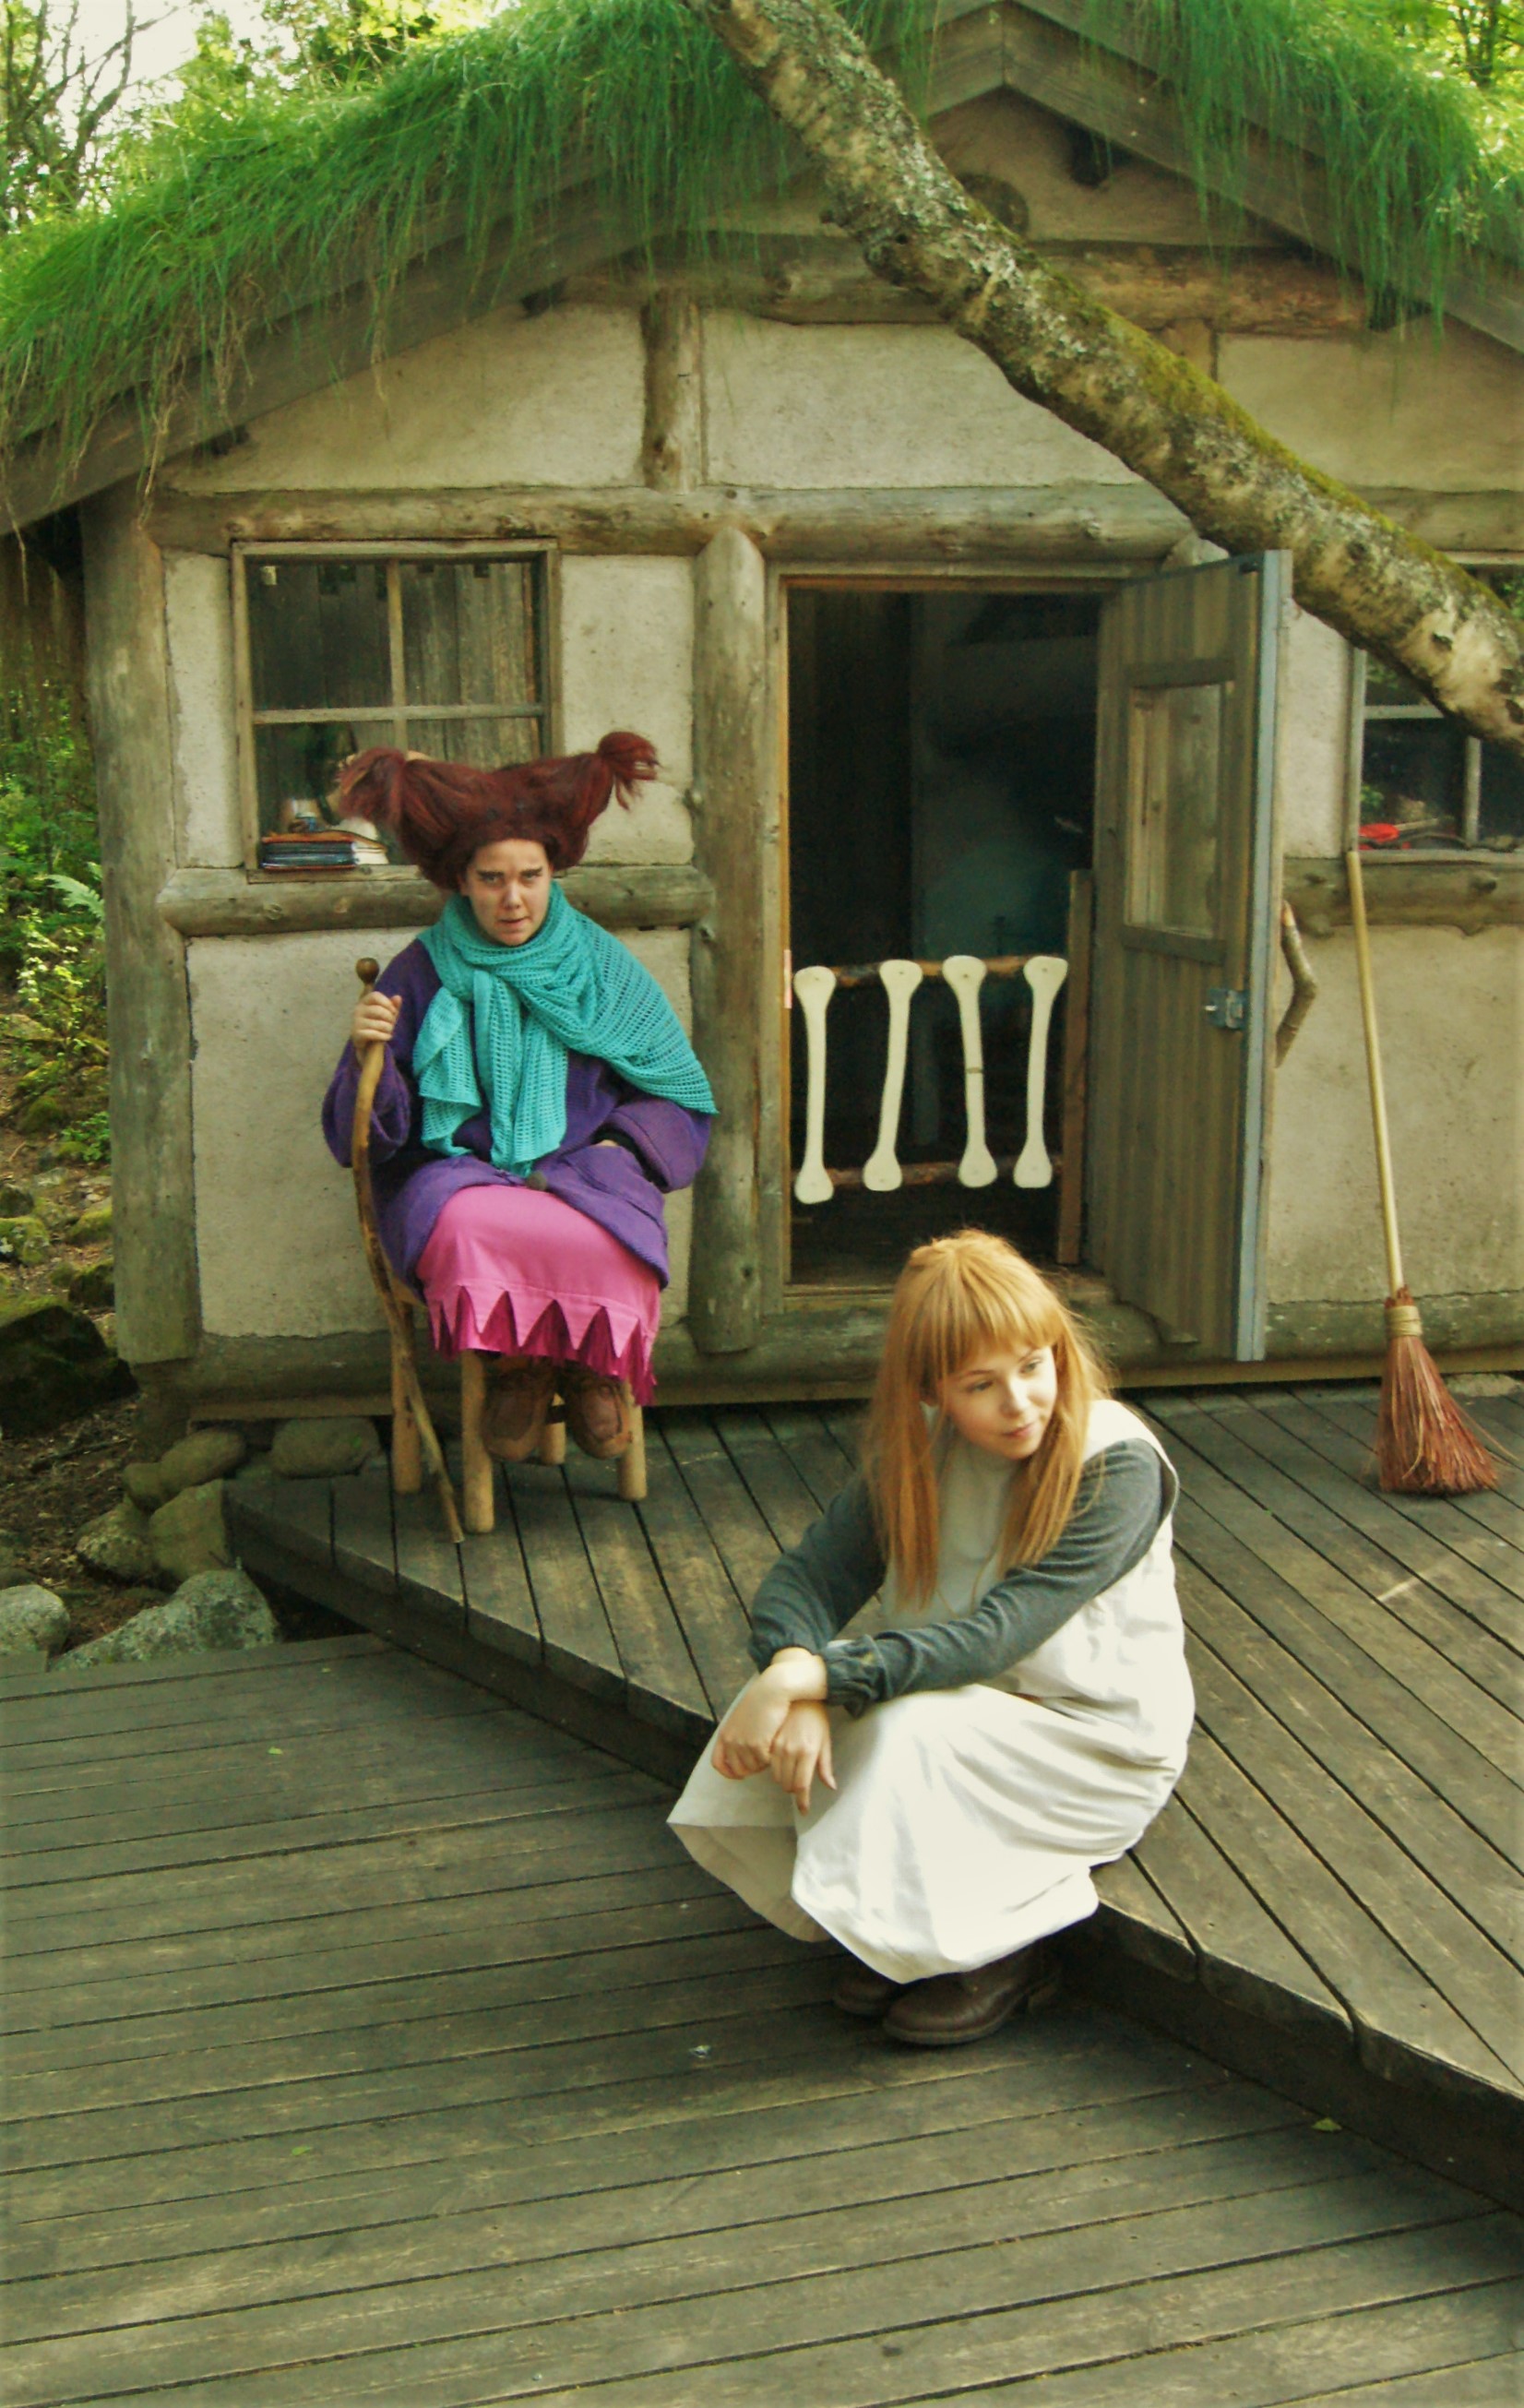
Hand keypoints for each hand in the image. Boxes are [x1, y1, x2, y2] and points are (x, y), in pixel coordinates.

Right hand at [352, 990, 400, 1053]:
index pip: (375, 996)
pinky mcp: (357, 1034)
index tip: (394, 1011)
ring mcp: (356, 1022)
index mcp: (364, 1002)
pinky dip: (384, 1036)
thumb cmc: (378, 1025)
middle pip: (378, 1010)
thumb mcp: (387, 1014)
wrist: (366, 1043)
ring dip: (388, 1028)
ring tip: (389, 1031)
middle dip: (390, 1017)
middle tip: (392, 1023)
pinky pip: (374, 1034)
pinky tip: (387, 1037)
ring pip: (379, 1023)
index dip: (387, 1002)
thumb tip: (398, 997)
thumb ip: (393, 1006)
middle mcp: (358, 1010)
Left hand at [711, 1652, 827, 1781]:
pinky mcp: (757, 1744)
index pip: (718, 1763)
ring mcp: (743, 1743)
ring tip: (769, 1751)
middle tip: (761, 1762)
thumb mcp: (742, 1718)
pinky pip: (764, 1762)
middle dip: (751, 1769)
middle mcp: (730, 1740)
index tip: (739, 1775)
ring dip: (762, 1763)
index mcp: (724, 1733)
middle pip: (738, 1769)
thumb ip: (739, 1734)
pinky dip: (770, 1759)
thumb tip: (743, 1754)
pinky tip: (774, 1747)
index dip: (728, 1772)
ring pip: (753, 1767)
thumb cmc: (761, 1702)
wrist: (772, 1690)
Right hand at [768, 1700, 834, 1813]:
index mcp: (808, 1752)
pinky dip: (775, 1770)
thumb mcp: (825, 1742)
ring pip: (776, 1776)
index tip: (804, 1811)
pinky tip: (781, 1764)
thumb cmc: (817, 1720)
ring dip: (784, 1780)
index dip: (802, 1801)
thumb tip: (831, 1786)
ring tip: (791, 1773)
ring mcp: (778, 1746)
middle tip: (800, 1786)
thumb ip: (825, 1767)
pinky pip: (768, 1765)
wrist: (800, 1697)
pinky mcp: (769, 1742)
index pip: (802, 1785)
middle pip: (787, 1784)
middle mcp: (791, 1751)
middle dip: (794, 1790)